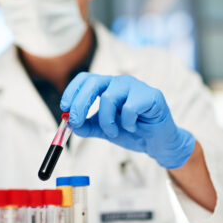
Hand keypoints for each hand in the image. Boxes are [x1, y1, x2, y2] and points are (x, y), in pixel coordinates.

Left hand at [60, 72, 194, 168]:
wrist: (157, 143)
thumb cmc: (132, 131)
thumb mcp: (104, 129)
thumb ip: (87, 126)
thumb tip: (69, 122)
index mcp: (108, 87)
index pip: (86, 79)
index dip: (72, 91)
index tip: (64, 108)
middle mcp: (120, 83)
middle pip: (93, 83)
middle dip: (80, 104)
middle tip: (76, 122)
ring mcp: (136, 87)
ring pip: (109, 97)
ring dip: (106, 121)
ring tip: (114, 131)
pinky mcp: (152, 95)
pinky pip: (130, 108)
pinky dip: (127, 123)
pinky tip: (134, 127)